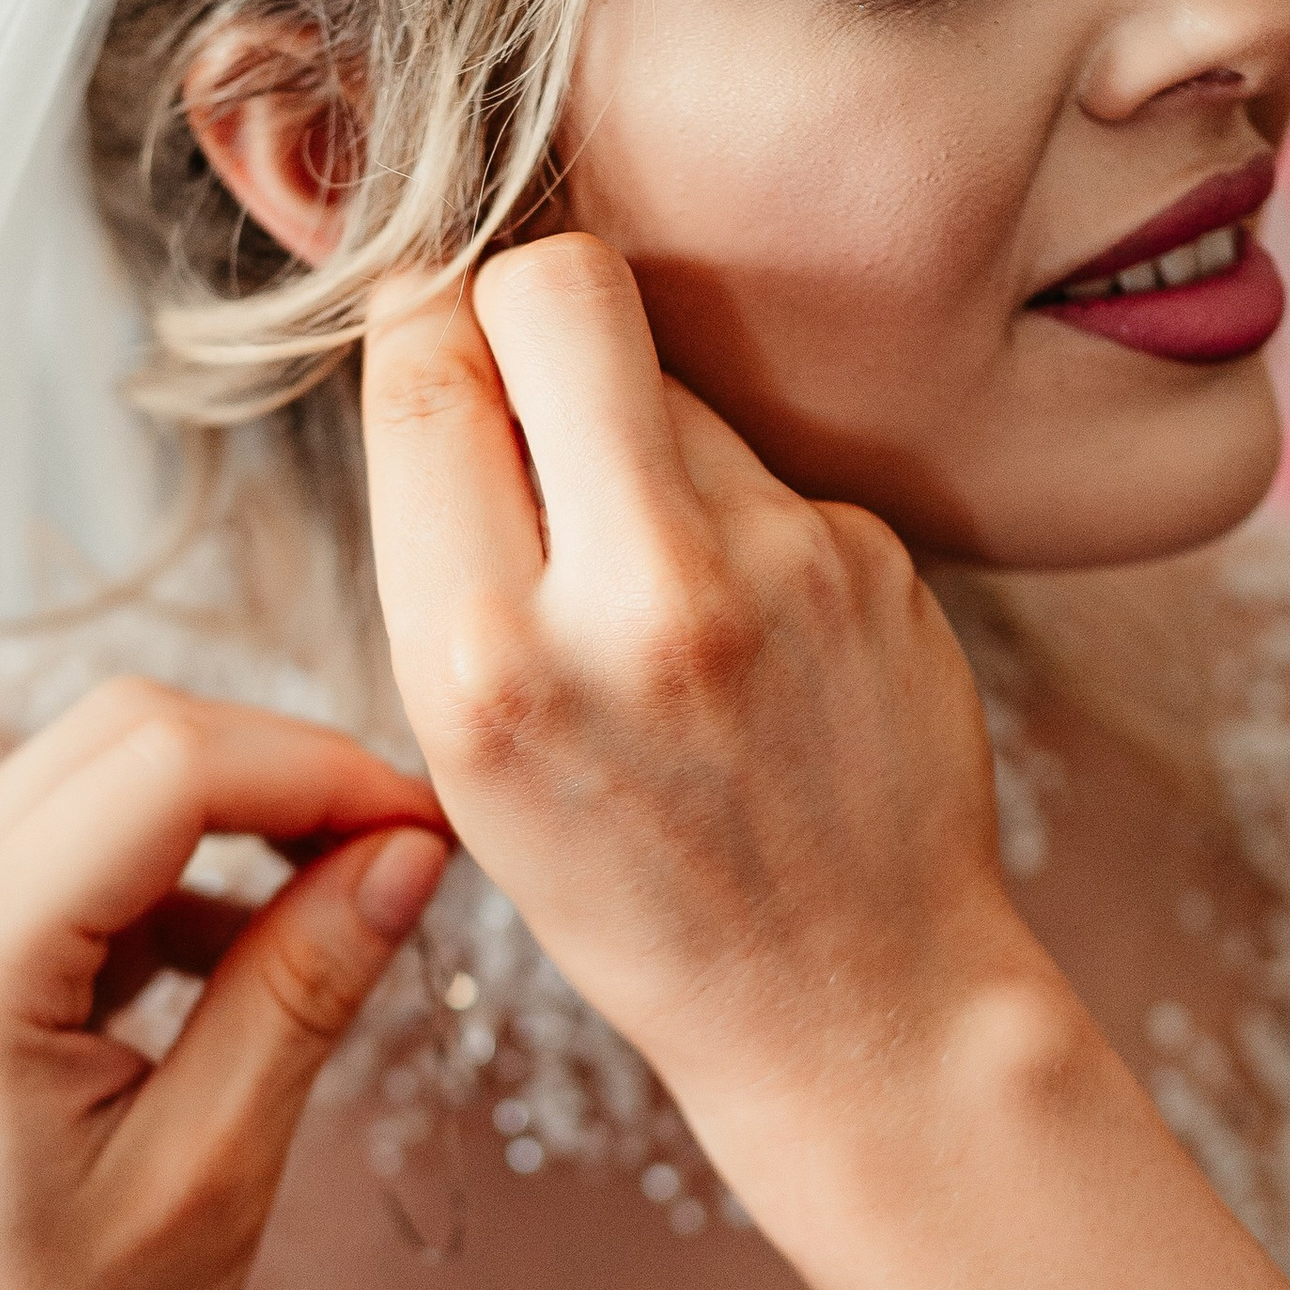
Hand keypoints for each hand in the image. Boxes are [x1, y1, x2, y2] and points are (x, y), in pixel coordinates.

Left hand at [0, 677, 445, 1289]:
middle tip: (402, 857)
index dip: (319, 771)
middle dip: (278, 772)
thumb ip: (300, 992)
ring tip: (338, 911)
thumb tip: (408, 856)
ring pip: (93, 776)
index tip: (433, 833)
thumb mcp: (206, 1176)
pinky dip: (166, 875)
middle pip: (123, 735)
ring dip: (225, 817)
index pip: (165, 763)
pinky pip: (61, 849)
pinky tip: (241, 963)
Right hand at [361, 237, 1047, 1186]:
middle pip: (558, 288)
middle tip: (535, 364)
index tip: (431, 322)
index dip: (419, 316)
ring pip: (670, 372)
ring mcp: (774, 567)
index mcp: (485, 664)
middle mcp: (631, 601)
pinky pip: (764, 460)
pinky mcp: (871, 555)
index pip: (423, 368)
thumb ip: (451, 555)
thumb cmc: (635, 889)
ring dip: (643, 431)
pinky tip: (755, 626)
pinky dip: (739, 510)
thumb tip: (445, 335)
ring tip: (662, 575)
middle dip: (527, 295)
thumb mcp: (472, 763)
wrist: (850, 1002)